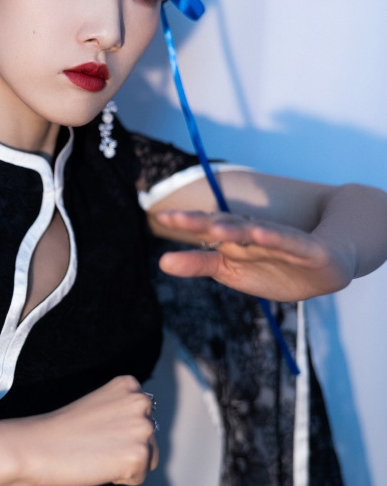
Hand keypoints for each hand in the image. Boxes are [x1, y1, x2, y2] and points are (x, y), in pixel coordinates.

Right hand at [4, 376, 157, 485]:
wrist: (36, 446)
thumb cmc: (60, 430)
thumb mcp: (99, 406)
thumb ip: (123, 411)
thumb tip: (142, 433)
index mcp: (129, 385)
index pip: (144, 417)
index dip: (119, 431)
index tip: (96, 429)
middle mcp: (141, 402)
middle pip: (150, 439)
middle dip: (126, 447)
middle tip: (95, 444)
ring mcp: (142, 428)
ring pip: (148, 459)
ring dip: (125, 463)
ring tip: (97, 454)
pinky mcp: (139, 455)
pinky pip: (138, 478)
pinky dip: (119, 478)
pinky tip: (98, 465)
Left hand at [155, 209, 354, 300]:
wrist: (325, 266)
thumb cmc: (271, 266)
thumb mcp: (230, 270)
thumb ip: (198, 263)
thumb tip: (161, 262)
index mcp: (233, 239)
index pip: (206, 228)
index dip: (185, 223)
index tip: (161, 216)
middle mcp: (252, 235)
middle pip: (224, 226)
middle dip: (200, 223)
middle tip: (173, 218)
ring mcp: (278, 241)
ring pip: (253, 233)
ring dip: (235, 229)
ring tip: (214, 228)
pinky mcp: (305, 250)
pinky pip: (288, 243)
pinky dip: (276, 238)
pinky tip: (261, 234)